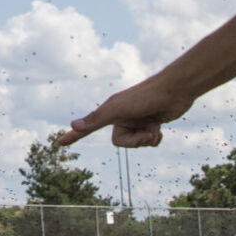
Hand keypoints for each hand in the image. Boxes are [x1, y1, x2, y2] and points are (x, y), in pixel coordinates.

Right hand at [60, 78, 194, 148]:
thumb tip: (72, 125)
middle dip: (135, 141)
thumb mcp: (117, 109)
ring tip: (155, 126)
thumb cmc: (144, 97)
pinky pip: (149, 142)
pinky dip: (155, 138)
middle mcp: (121, 116)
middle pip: (120, 142)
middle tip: (145, 132)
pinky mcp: (150, 123)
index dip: (74, 136)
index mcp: (109, 111)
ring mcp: (136, 120)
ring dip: (147, 138)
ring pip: (136, 144)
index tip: (59, 143)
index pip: (87, 127)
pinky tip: (160, 127)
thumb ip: (95, 119)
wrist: (175, 91)